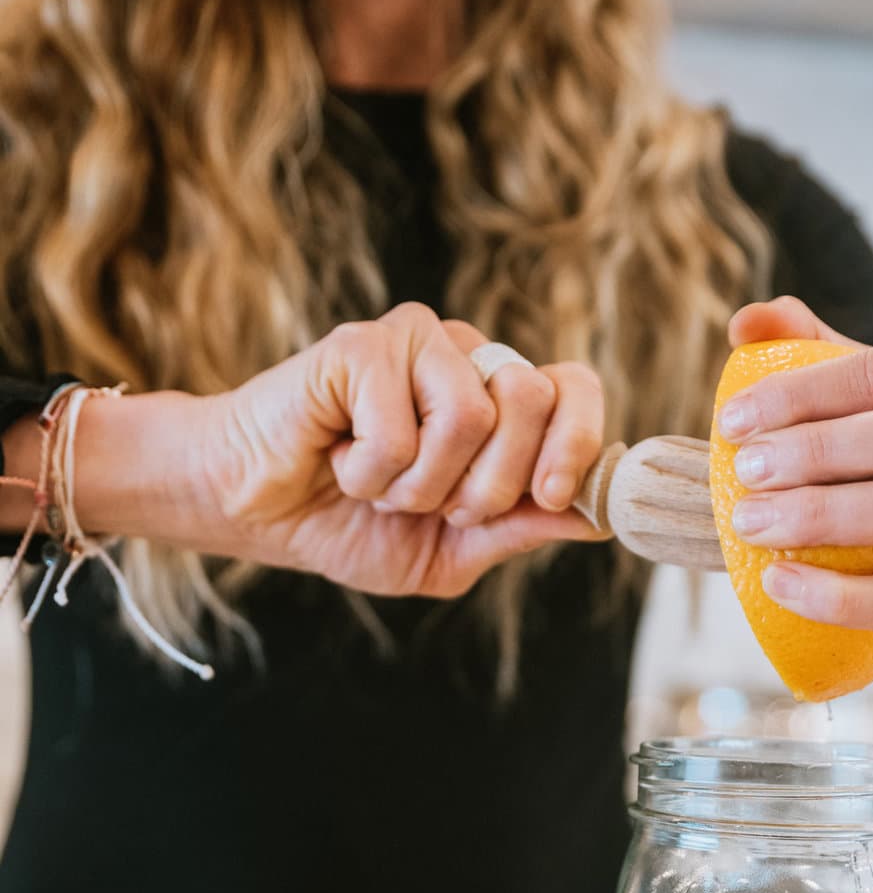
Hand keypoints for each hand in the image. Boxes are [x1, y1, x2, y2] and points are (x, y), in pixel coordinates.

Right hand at [75, 303, 605, 598]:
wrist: (253, 513)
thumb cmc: (349, 525)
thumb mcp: (453, 550)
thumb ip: (522, 527)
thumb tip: (598, 514)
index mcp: (497, 399)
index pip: (574, 387)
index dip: (577, 444)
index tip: (549, 496)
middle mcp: (465, 358)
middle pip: (533, 400)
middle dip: (488, 485)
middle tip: (433, 506)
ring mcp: (415, 342)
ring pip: (471, 416)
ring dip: (419, 484)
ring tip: (378, 485)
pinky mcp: (361, 345)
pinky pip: (401, 429)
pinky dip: (368, 473)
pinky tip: (339, 461)